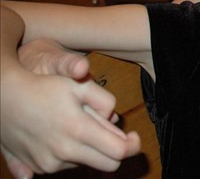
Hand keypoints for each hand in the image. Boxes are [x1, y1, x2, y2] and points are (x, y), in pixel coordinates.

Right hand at [1, 40, 139, 176]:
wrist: (4, 97)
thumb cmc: (44, 86)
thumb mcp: (79, 85)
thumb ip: (105, 103)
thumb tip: (117, 122)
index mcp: (78, 130)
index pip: (118, 151)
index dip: (132, 145)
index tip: (134, 137)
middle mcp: (64, 152)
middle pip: (107, 164)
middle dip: (116, 151)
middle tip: (115, 135)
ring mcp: (49, 163)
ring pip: (86, 164)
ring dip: (91, 150)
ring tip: (80, 126)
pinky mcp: (38, 167)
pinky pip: (66, 166)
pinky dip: (72, 153)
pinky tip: (63, 135)